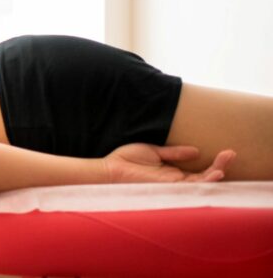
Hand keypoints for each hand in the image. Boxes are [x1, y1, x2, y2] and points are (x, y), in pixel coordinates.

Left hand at [102, 143, 235, 182]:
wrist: (108, 169)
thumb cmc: (126, 161)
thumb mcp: (154, 151)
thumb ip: (174, 152)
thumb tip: (196, 151)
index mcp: (172, 173)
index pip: (200, 171)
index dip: (214, 163)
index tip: (226, 150)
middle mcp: (174, 182)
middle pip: (204, 178)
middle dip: (220, 167)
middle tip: (231, 153)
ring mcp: (170, 187)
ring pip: (199, 185)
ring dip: (214, 174)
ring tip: (225, 163)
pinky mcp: (164, 189)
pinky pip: (187, 188)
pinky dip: (201, 182)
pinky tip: (213, 174)